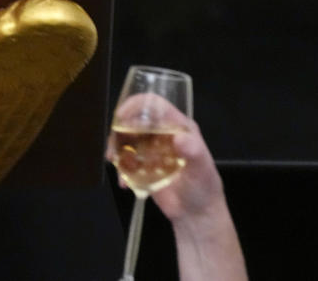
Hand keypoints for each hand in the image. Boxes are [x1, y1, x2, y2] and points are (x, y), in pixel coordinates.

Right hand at [106, 95, 224, 223]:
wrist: (196, 214)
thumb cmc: (204, 187)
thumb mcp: (202, 169)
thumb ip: (193, 152)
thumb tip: (179, 137)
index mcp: (178, 126)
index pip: (155, 105)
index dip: (137, 105)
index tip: (122, 116)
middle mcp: (162, 134)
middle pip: (135, 120)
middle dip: (120, 129)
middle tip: (113, 145)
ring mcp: (151, 150)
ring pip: (126, 139)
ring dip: (116, 148)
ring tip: (113, 162)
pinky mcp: (142, 166)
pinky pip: (125, 160)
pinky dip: (120, 169)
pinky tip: (123, 182)